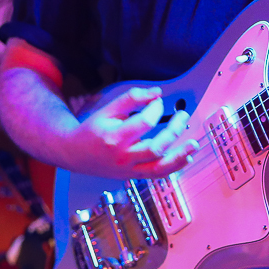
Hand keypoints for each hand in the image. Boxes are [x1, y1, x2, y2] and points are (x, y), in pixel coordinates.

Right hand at [70, 85, 197, 178]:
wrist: (74, 154)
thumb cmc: (92, 130)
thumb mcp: (107, 110)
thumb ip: (131, 99)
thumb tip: (157, 92)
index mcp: (113, 138)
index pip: (143, 123)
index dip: (155, 109)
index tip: (158, 102)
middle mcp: (122, 157)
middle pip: (155, 147)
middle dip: (174, 131)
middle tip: (183, 115)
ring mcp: (128, 170)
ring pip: (159, 168)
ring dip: (180, 156)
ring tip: (194, 144)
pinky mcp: (133, 176)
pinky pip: (157, 175)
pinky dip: (174, 167)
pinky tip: (187, 158)